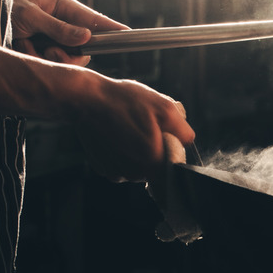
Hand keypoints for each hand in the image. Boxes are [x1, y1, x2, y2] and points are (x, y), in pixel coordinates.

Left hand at [11, 0, 127, 65]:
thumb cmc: (3, 9)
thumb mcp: (30, 16)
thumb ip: (58, 28)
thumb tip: (86, 37)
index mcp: (62, 6)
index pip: (93, 18)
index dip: (111, 27)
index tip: (128, 32)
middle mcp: (63, 23)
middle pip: (84, 46)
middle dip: (67, 53)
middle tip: (49, 50)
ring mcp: (54, 38)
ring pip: (69, 58)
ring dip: (48, 57)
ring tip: (27, 46)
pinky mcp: (45, 51)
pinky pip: (53, 64)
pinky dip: (36, 59)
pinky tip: (22, 48)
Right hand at [70, 75, 194, 182]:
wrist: (86, 99)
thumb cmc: (126, 101)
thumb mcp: (165, 108)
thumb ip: (184, 131)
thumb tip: (187, 144)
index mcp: (153, 161)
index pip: (175, 170)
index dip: (174, 152)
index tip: (167, 138)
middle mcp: (135, 174)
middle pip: (157, 168)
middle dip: (157, 150)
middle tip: (147, 126)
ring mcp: (117, 173)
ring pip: (140, 168)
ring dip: (139, 153)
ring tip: (130, 128)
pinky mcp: (103, 169)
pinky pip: (122, 165)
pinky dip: (123, 154)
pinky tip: (117, 135)